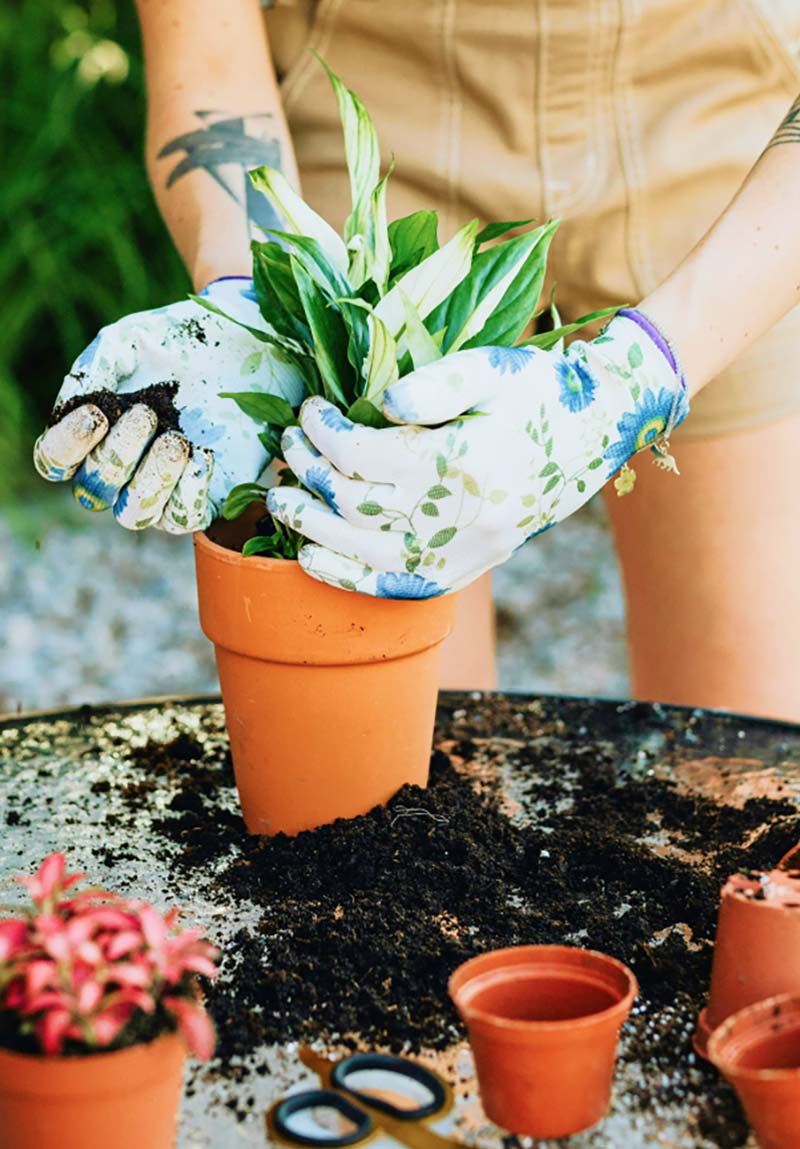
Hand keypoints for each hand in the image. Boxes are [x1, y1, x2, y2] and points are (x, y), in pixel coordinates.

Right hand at [33, 278, 304, 531]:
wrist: (242, 344)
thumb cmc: (178, 342)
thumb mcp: (130, 340)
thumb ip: (94, 366)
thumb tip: (71, 403)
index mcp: (91, 434)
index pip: (54, 461)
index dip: (66, 446)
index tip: (95, 414)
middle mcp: (119, 471)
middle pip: (94, 492)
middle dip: (117, 456)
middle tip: (146, 414)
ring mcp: (161, 488)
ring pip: (135, 515)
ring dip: (152, 480)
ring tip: (177, 441)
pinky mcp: (205, 496)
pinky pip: (185, 520)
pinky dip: (190, 492)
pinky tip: (204, 455)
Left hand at [267, 310, 688, 596]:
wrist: (597, 432)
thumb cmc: (538, 391)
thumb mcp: (491, 367)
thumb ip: (435, 383)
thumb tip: (378, 405)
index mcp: (461, 460)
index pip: (363, 453)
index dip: (323, 432)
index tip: (309, 410)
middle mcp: (461, 515)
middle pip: (355, 503)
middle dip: (308, 473)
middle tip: (286, 447)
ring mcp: (466, 550)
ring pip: (367, 552)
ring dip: (313, 527)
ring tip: (281, 501)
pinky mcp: (469, 568)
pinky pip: (401, 585)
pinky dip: (352, 578)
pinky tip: (313, 561)